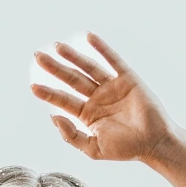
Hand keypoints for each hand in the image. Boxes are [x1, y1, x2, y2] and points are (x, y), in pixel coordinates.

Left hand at [31, 32, 175, 163]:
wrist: (152, 143)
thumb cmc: (125, 149)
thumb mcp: (93, 148)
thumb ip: (72, 136)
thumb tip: (53, 118)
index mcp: (87, 114)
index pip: (63, 100)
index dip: (48, 94)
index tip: (33, 87)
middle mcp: (97, 98)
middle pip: (71, 80)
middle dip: (54, 68)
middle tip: (37, 56)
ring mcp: (111, 87)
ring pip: (88, 68)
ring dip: (72, 56)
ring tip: (56, 46)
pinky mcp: (127, 78)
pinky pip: (112, 60)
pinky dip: (101, 48)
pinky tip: (88, 37)